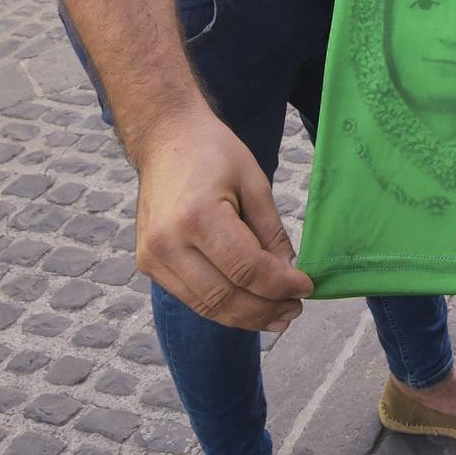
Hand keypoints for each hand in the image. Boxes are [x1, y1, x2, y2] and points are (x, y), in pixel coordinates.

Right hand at [135, 103, 312, 330]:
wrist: (166, 138)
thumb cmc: (213, 152)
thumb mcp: (254, 181)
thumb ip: (271, 230)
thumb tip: (289, 272)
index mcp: (196, 216)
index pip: (246, 269)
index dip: (281, 285)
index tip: (307, 286)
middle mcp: (167, 244)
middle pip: (225, 297)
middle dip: (266, 309)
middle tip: (296, 309)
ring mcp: (152, 258)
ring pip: (207, 306)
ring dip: (246, 317)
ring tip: (278, 315)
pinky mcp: (148, 264)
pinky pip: (192, 297)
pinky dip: (223, 306)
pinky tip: (249, 304)